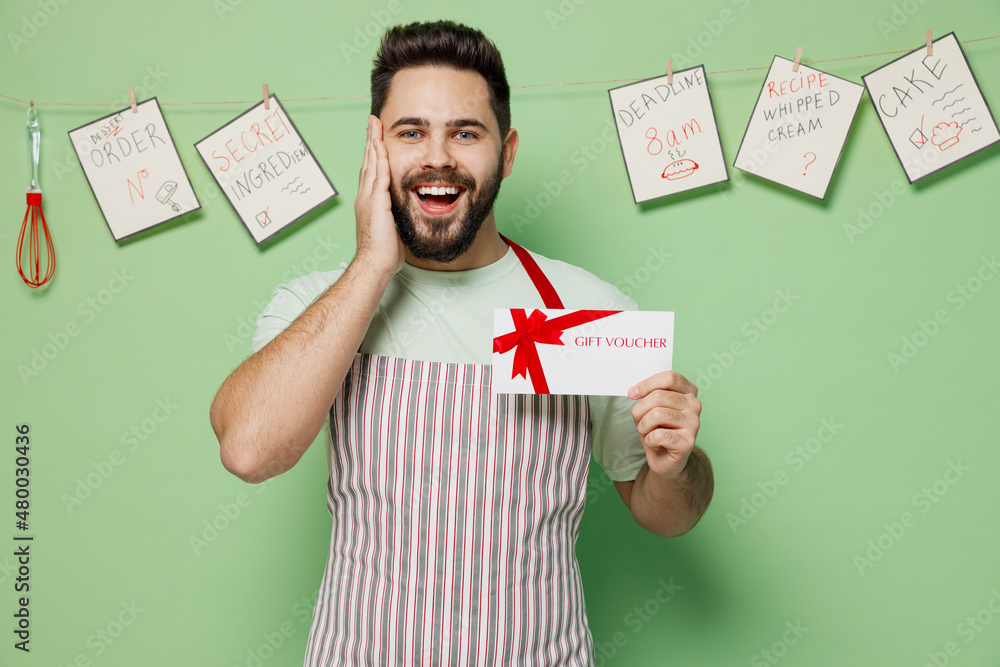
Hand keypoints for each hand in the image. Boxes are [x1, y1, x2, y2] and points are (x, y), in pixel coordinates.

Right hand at [355, 115, 403, 275]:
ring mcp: (368, 198)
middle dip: (370, 142)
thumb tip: (402, 221)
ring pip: (371, 164)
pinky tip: (379, 144)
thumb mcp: (392, 232)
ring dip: (372, 142)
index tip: (375, 140)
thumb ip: (395, 221)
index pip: (371, 173)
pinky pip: (378, 174)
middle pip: (367, 163)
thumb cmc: (383, 254)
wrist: (375, 264)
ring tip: (374, 124)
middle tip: (371, 123)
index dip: (373, 156)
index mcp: (369, 204)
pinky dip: (378, 157)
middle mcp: (365, 197)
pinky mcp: (376, 202)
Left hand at [628, 371, 701, 478]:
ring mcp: (694, 423)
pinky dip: (649, 440)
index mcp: (688, 391)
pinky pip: (658, 435)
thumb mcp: (650, 408)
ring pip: (656, 415)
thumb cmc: (657, 430)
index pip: (670, 378)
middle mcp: (694, 405)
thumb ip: (648, 395)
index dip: (647, 384)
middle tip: (640, 421)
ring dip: (643, 426)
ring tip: (648, 433)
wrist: (666, 459)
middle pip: (659, 396)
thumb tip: (634, 391)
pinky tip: (656, 444)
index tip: (632, 394)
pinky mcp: (688, 442)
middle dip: (640, 410)